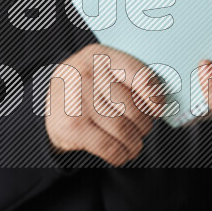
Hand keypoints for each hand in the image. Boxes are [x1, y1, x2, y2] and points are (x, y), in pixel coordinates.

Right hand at [45, 43, 161, 165]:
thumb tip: (160, 102)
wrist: (50, 103)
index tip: (157, 109)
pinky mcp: (72, 127)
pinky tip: (122, 153)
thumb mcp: (103, 69)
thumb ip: (130, 77)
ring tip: (135, 144)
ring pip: (124, 129)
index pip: (138, 74)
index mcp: (98, 56)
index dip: (154, 95)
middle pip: (133, 108)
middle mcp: (86, 75)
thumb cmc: (88, 86)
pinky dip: (121, 154)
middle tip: (143, 129)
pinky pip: (109, 147)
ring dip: (135, 143)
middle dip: (144, 124)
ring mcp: (77, 102)